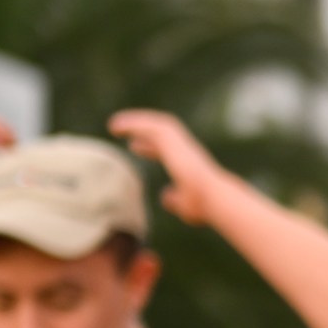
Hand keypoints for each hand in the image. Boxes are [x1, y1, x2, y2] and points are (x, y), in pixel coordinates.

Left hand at [108, 109, 227, 223]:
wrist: (214, 197)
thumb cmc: (203, 205)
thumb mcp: (184, 205)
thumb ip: (174, 200)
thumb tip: (165, 198)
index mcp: (187, 164)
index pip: (166, 150)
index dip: (150, 148)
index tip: (134, 147)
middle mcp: (186, 150)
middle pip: (161, 134)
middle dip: (141, 131)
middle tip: (119, 130)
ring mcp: (181, 143)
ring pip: (156, 125)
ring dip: (135, 122)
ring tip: (113, 125)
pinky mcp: (173, 140)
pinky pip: (151, 126)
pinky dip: (134, 123)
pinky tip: (117, 126)